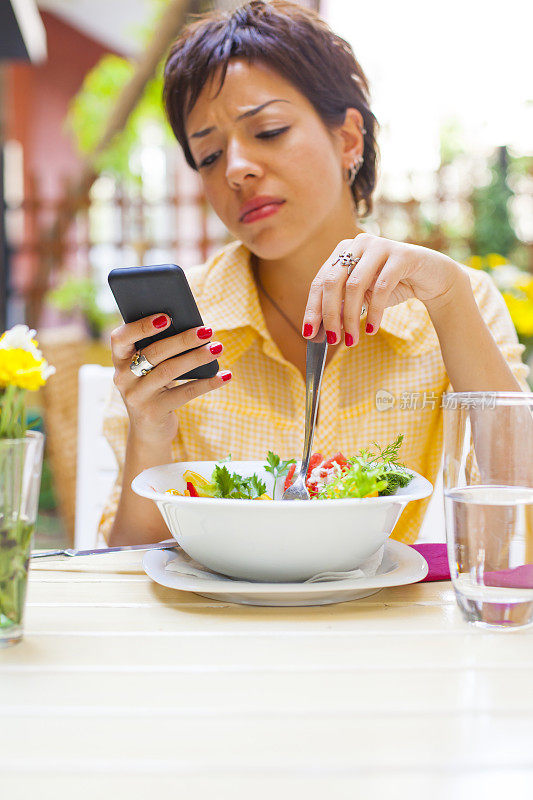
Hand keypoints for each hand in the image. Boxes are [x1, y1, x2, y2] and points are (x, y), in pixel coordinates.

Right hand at [110, 313, 230, 444]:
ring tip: (217, 347)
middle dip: (183, 339)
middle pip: (154, 352)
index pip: (120, 338)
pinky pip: (184, 393)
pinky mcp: (154, 412)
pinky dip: (207, 383)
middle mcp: (123, 378)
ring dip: (196, 357)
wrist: (148, 430)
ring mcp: (137, 396)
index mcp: (120, 360)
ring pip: (169, 371)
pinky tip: (225, 375)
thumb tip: (193, 328)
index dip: (142, 326)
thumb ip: (159, 349)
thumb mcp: (149, 369)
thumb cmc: (154, 388)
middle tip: (207, 330)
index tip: (166, 316)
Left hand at [302, 232, 460, 345]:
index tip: (308, 333)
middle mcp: (359, 244)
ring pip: (355, 286)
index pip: (320, 281)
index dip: (312, 308)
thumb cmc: (393, 287)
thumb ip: (342, 308)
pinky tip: (372, 329)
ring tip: (352, 340)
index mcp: (343, 251)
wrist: (432, 277)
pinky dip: (374, 312)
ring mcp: (380, 246)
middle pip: (333, 282)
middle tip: (332, 339)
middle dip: (329, 314)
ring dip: (351, 317)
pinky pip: (381, 287)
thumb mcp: (363, 298)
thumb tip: (321, 331)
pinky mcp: (401, 255)